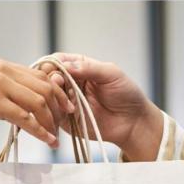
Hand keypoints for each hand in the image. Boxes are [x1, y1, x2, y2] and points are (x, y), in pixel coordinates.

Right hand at [0, 58, 75, 148]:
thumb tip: (11, 106)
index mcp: (1, 65)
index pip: (39, 76)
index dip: (56, 92)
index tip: (64, 107)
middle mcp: (4, 71)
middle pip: (45, 87)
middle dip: (59, 107)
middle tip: (64, 124)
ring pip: (39, 102)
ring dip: (51, 121)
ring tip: (55, 137)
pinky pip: (25, 117)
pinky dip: (40, 130)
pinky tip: (47, 140)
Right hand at [42, 53, 163, 160]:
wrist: (133, 122)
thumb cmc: (127, 94)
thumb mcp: (111, 74)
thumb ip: (89, 67)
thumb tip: (66, 66)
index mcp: (81, 68)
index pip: (59, 61)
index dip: (53, 63)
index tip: (53, 66)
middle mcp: (71, 84)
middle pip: (50, 78)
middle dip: (52, 79)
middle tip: (59, 82)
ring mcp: (68, 102)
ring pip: (50, 96)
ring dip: (54, 95)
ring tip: (66, 98)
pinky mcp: (68, 120)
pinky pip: (55, 115)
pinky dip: (56, 112)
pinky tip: (66, 110)